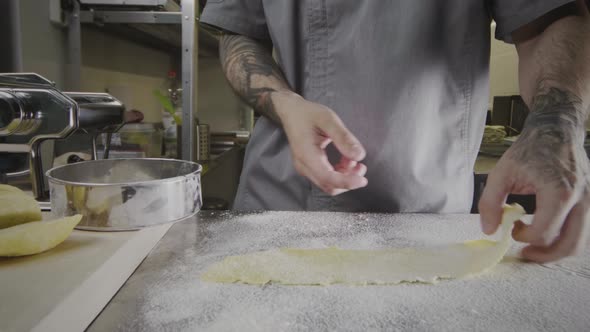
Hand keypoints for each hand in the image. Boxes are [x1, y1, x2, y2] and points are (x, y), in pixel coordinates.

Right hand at [273, 91, 367, 194]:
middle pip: (329, 186)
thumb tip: (359, 156)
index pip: (328, 178)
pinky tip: (346, 161)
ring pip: (328, 184)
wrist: (291, 112)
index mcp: (307, 154)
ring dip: (345, 177)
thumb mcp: (328, 119)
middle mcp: (304, 166)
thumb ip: (344, 138)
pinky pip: (326, 177)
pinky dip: (340, 173)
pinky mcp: (309, 167)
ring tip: (355, 162)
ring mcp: (305, 168)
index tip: (363, 180)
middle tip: (361, 166)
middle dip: (348, 180)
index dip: (347, 182)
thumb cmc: (307, 114)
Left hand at [479, 109, 589, 262]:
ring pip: (581, 242)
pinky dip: (566, 238)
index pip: (544, 232)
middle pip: (569, 245)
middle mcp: (582, 200)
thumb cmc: (530, 149)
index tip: (512, 226)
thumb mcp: (501, 173)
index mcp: (559, 192)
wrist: (556, 129)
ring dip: (556, 250)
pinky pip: (583, 230)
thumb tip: (489, 230)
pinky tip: (548, 231)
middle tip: (525, 252)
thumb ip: (490, 202)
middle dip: (544, 255)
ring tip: (535, 246)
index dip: (523, 236)